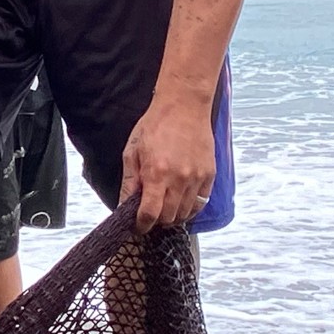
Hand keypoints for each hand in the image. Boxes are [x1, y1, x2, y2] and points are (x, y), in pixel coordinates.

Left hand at [119, 93, 214, 233]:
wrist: (184, 106)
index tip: (138, 226)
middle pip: (168, 218)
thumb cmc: (156, 125)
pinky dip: (190, 209)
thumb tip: (124, 205)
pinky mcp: (209, 175)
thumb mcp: (133, 151)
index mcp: (156, 174)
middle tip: (150, 215)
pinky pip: (200, 203)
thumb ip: (129, 181)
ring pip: (185, 214)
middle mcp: (178, 179)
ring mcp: (196, 178)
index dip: (141, 225)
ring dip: (173, 217)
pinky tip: (180, 204)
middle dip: (156, 221)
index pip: (149, 214)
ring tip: (164, 209)